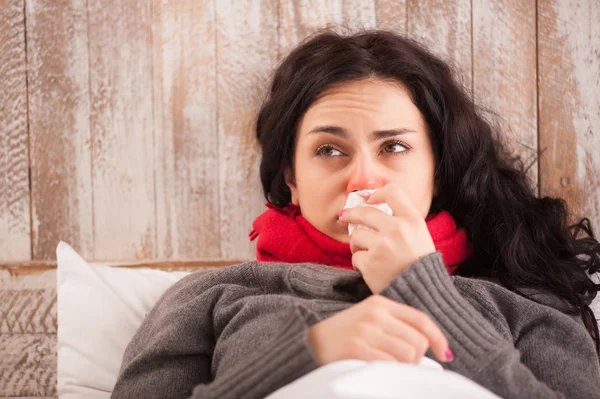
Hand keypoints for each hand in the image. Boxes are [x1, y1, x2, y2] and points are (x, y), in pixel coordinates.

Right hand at [307, 295, 451, 364]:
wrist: (306, 342)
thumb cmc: (342, 336)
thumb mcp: (368, 320)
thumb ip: (395, 325)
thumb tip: (429, 346)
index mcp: (380, 303)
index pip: (421, 319)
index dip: (438, 338)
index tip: (445, 354)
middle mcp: (374, 313)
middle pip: (418, 341)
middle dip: (417, 359)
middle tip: (402, 366)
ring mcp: (365, 330)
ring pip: (408, 354)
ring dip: (404, 368)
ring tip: (388, 368)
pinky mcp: (357, 348)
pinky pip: (391, 365)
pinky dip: (391, 373)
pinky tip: (378, 371)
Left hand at [339, 183, 435, 293]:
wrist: (422, 294)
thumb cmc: (419, 265)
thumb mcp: (420, 235)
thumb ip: (402, 220)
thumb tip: (372, 204)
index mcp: (413, 220)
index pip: (391, 191)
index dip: (376, 194)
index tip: (368, 200)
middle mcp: (398, 229)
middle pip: (364, 211)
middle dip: (351, 214)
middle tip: (345, 216)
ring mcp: (383, 246)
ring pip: (356, 235)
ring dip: (357, 244)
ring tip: (365, 253)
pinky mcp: (371, 263)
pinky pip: (355, 256)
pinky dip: (359, 263)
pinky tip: (370, 269)